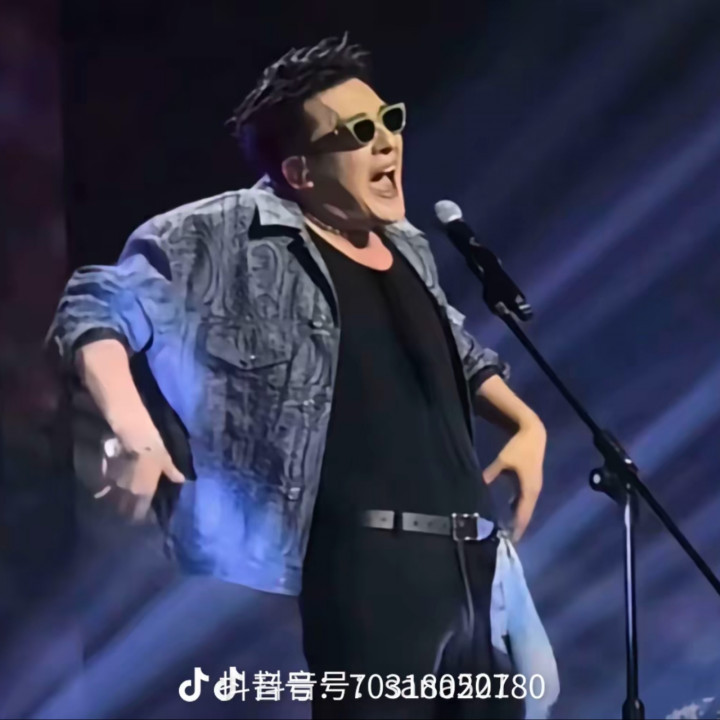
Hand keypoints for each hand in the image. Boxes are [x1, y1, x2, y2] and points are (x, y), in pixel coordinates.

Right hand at [101, 417, 184, 522]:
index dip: (141, 515)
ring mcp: (118, 484)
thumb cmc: (154, 450)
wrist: (134, 437)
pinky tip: (104, 491)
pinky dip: (106, 490)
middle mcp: (131, 492)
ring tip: (117, 503)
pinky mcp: (108, 474)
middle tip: (127, 512)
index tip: (140, 518)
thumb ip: (172, 473)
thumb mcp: (166, 461)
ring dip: (117, 502)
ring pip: (116, 498)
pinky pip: (106, 487)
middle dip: (127, 511)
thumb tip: (182, 480)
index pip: (142, 509)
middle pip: (127, 507)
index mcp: (146, 490)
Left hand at [483, 418, 545, 541]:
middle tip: (507, 542)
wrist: (534, 434)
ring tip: (507, 532)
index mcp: (529, 488)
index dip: (518, 528)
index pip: (523, 514)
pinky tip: (509, 515)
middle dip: (518, 528)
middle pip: (526, 514)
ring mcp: (534, 487)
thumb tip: (479, 484)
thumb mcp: (503, 459)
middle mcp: (534, 491)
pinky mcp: (532, 483)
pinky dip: (519, 509)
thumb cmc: (519, 447)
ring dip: (519, 519)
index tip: (511, 541)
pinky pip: (525, 501)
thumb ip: (492, 472)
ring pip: (526, 508)